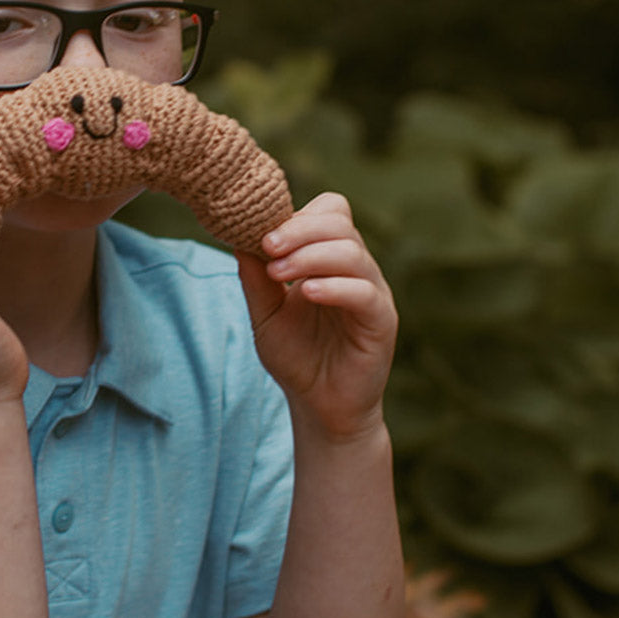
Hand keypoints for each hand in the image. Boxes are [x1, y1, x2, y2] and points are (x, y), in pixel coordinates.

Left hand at [236, 192, 397, 441]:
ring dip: (310, 256)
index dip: (296, 215)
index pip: (329, 211)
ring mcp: (372, 292)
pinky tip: (306, 293)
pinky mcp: (382, 321)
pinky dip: (334, 286)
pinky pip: (365, 292)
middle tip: (267, 247)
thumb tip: (236, 236)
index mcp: (330, 258)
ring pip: (352, 252)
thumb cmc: (296, 357)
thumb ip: (254, 277)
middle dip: (300, 230)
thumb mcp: (265, 313)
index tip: (261, 234)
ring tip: (278, 272)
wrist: (319, 406)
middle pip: (340, 223)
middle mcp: (356, 269)